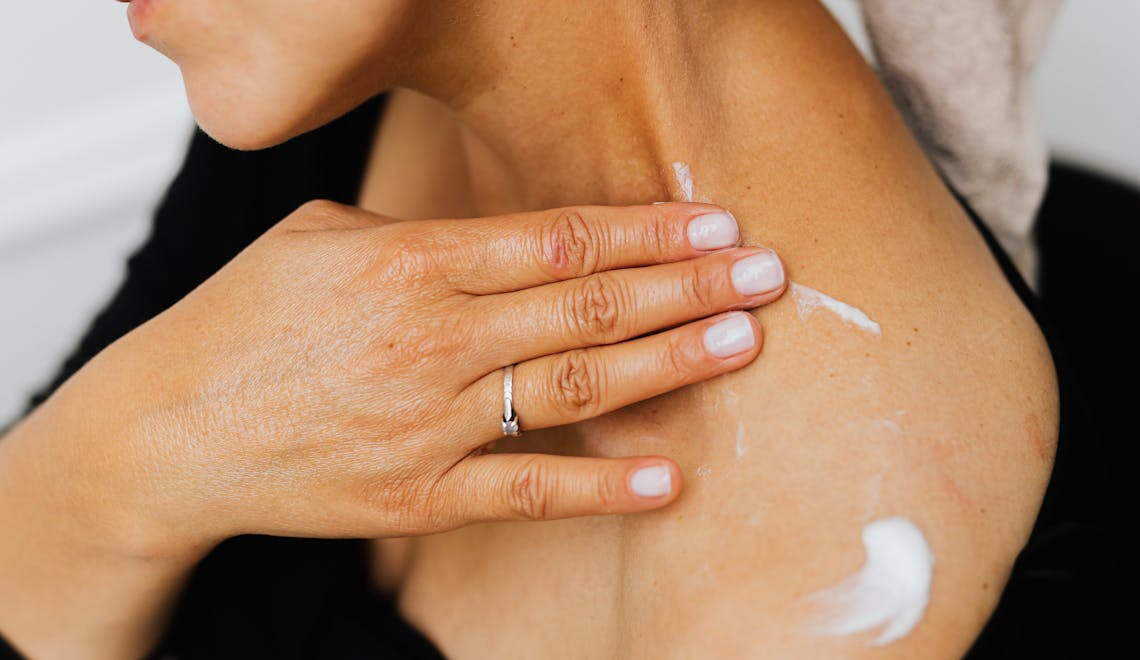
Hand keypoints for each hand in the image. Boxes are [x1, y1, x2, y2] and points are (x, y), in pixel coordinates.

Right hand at [92, 200, 786, 552]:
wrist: (172, 430)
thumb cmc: (245, 322)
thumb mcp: (320, 238)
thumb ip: (421, 232)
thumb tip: (506, 237)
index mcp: (409, 262)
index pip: (557, 240)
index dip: (645, 230)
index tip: (711, 222)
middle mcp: (431, 337)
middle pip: (586, 308)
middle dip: (686, 286)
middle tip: (763, 274)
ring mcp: (430, 422)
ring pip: (574, 389)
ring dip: (669, 365)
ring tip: (740, 342)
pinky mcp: (421, 494)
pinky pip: (529, 491)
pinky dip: (603, 486)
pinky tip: (671, 476)